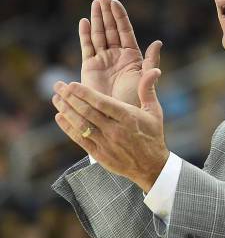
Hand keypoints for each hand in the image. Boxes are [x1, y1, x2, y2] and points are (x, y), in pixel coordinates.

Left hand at [52, 68, 168, 192]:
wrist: (151, 166)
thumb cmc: (153, 135)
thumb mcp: (155, 112)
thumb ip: (148, 90)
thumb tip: (154, 70)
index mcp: (128, 117)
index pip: (102, 103)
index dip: (85, 93)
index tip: (71, 84)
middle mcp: (115, 130)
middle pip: (87, 112)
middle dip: (70, 98)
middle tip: (58, 86)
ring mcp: (106, 143)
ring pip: (81, 125)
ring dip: (66, 111)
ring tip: (56, 99)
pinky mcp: (100, 155)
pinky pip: (80, 139)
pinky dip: (68, 128)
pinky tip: (60, 117)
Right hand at [80, 0, 161, 106]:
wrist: (117, 117)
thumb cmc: (135, 101)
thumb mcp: (145, 80)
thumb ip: (151, 62)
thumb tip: (158, 43)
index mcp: (132, 56)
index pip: (125, 31)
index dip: (120, 17)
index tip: (115, 2)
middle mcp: (117, 55)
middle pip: (111, 29)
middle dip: (107, 13)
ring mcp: (103, 60)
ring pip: (99, 35)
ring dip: (96, 19)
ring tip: (95, 3)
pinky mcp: (89, 67)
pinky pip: (87, 47)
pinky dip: (85, 34)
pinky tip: (84, 21)